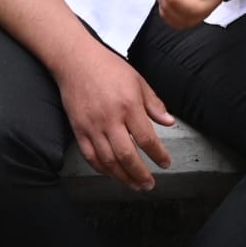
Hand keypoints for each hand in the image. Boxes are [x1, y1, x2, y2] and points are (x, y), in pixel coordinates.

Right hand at [52, 39, 173, 189]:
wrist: (76, 61)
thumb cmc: (110, 69)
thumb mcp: (139, 81)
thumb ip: (154, 104)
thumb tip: (169, 122)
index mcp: (129, 106)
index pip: (147, 138)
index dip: (158, 155)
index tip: (166, 164)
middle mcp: (110, 119)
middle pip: (126, 155)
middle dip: (140, 174)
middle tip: (149, 185)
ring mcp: (92, 126)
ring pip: (107, 160)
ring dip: (122, 176)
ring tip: (133, 185)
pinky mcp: (78, 130)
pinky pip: (90, 155)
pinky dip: (101, 168)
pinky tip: (111, 174)